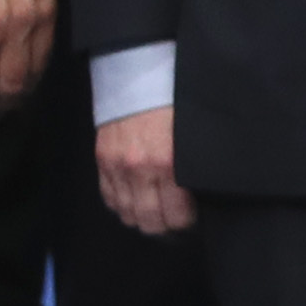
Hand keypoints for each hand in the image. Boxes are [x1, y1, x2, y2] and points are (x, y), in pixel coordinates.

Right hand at [93, 107, 190, 236]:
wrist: (140, 80)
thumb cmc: (176, 104)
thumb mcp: (195, 135)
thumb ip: (196, 164)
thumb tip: (203, 191)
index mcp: (170, 164)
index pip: (177, 215)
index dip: (187, 222)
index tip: (193, 217)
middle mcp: (140, 170)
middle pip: (149, 221)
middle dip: (164, 225)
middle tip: (175, 219)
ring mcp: (117, 168)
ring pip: (127, 214)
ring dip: (142, 218)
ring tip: (156, 212)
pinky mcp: (102, 161)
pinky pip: (109, 199)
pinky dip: (122, 205)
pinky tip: (135, 201)